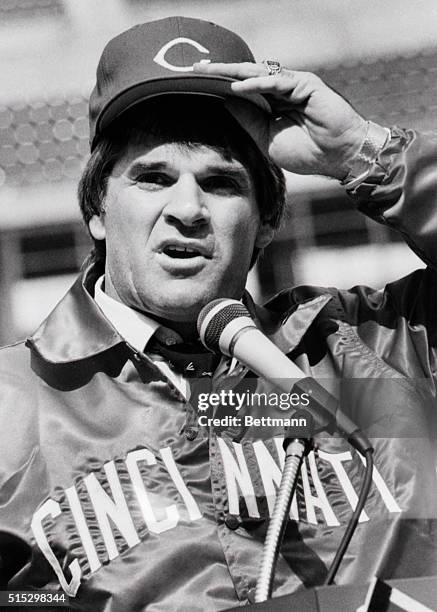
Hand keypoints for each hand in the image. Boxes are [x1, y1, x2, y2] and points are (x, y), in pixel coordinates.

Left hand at [193, 62, 366, 178]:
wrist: (337, 157)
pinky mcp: (306, 84)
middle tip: (196, 67)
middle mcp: (281, 91)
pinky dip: (257, 84)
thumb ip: (249, 121)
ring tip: (210, 71)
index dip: (221, 85)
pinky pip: (277, 81)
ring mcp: (294, 85)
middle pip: (246, 77)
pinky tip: (238, 87)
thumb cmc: (307, 153)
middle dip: (221, 71)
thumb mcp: (267, 140)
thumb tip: (227, 102)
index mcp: (272, 105)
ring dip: (234, 72)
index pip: (243, 90)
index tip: (198, 82)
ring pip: (259, 74)